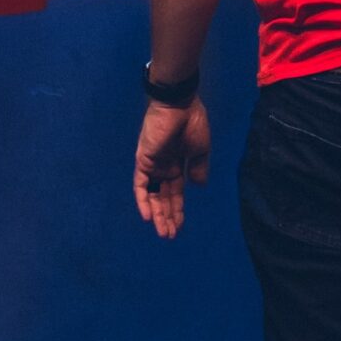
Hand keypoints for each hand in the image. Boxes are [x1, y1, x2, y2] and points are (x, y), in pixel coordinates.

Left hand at [134, 97, 210, 238]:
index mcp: (177, 164)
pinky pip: (140, 184)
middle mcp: (162, 167)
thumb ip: (198, 168)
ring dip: (157, 213)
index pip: (174, 192)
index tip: (180, 227)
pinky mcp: (143, 160)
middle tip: (170, 236)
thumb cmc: (193, 123)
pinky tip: (149, 217)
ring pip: (151, 195)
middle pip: (162, 197)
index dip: (177, 209)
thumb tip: (198, 187)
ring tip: (163, 232)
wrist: (179, 104)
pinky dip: (143, 201)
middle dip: (167, 216)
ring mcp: (152, 164)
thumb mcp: (201, 149)